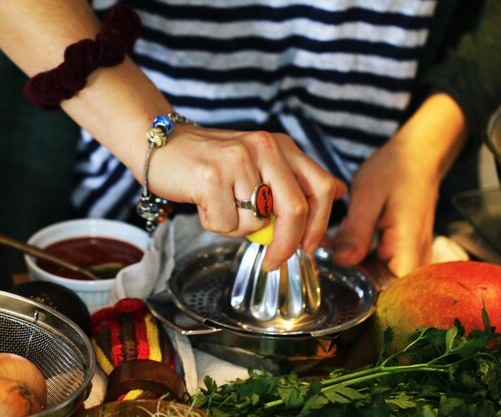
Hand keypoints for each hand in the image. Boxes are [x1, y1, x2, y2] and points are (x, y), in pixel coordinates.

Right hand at [152, 124, 345, 269]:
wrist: (163, 144)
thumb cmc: (212, 163)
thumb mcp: (260, 162)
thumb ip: (294, 178)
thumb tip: (337, 192)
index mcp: (282, 145)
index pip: (321, 187)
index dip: (320, 224)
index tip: (308, 247)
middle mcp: (264, 147)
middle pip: (295, 209)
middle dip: (287, 245)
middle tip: (274, 262)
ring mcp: (237, 159)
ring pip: (255, 223)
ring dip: (237, 229)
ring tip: (220, 207)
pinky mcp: (211, 176)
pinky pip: (226, 223)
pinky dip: (214, 224)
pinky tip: (203, 203)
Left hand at [332, 93, 468, 276]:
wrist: (417, 155)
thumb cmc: (395, 171)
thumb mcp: (367, 198)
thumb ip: (355, 234)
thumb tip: (341, 263)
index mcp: (407, 249)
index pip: (388, 292)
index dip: (359, 289)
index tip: (333, 276)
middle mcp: (413, 258)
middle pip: (380, 285)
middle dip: (351, 276)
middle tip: (325, 256)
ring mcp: (409, 254)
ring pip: (377, 274)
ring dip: (353, 265)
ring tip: (331, 244)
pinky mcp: (402, 248)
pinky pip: (379, 262)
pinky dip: (359, 255)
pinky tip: (342, 240)